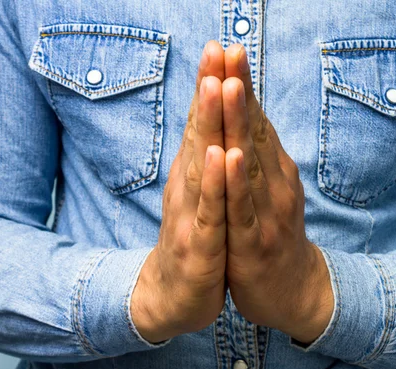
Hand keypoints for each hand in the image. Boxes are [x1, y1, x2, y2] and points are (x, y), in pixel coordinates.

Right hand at [131, 41, 227, 342]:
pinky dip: (214, 183)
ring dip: (208, 124)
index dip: (210, 84)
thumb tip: (211, 121)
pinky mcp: (201, 243)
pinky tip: (218, 156)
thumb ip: (203, 158)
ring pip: (201, 163)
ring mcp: (192, 213)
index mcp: (194, 174)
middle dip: (208, 89)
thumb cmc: (195, 238)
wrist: (175, 295)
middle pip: (198, 131)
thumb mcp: (200, 194)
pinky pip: (210, 210)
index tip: (220, 46)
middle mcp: (188, 186)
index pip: (202, 123)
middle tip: (214, 49)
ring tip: (215, 87)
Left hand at [221, 44, 333, 343]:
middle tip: (229, 49)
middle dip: (238, 88)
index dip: (239, 83)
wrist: (292, 289)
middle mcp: (274, 182)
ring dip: (238, 124)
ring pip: (249, 161)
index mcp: (271, 168)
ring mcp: (267, 210)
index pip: (253, 119)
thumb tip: (247, 114)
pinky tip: (230, 158)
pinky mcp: (255, 240)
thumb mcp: (265, 188)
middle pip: (253, 129)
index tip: (226, 47)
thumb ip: (257, 153)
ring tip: (226, 87)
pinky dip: (236, 183)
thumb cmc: (272, 232)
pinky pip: (244, 208)